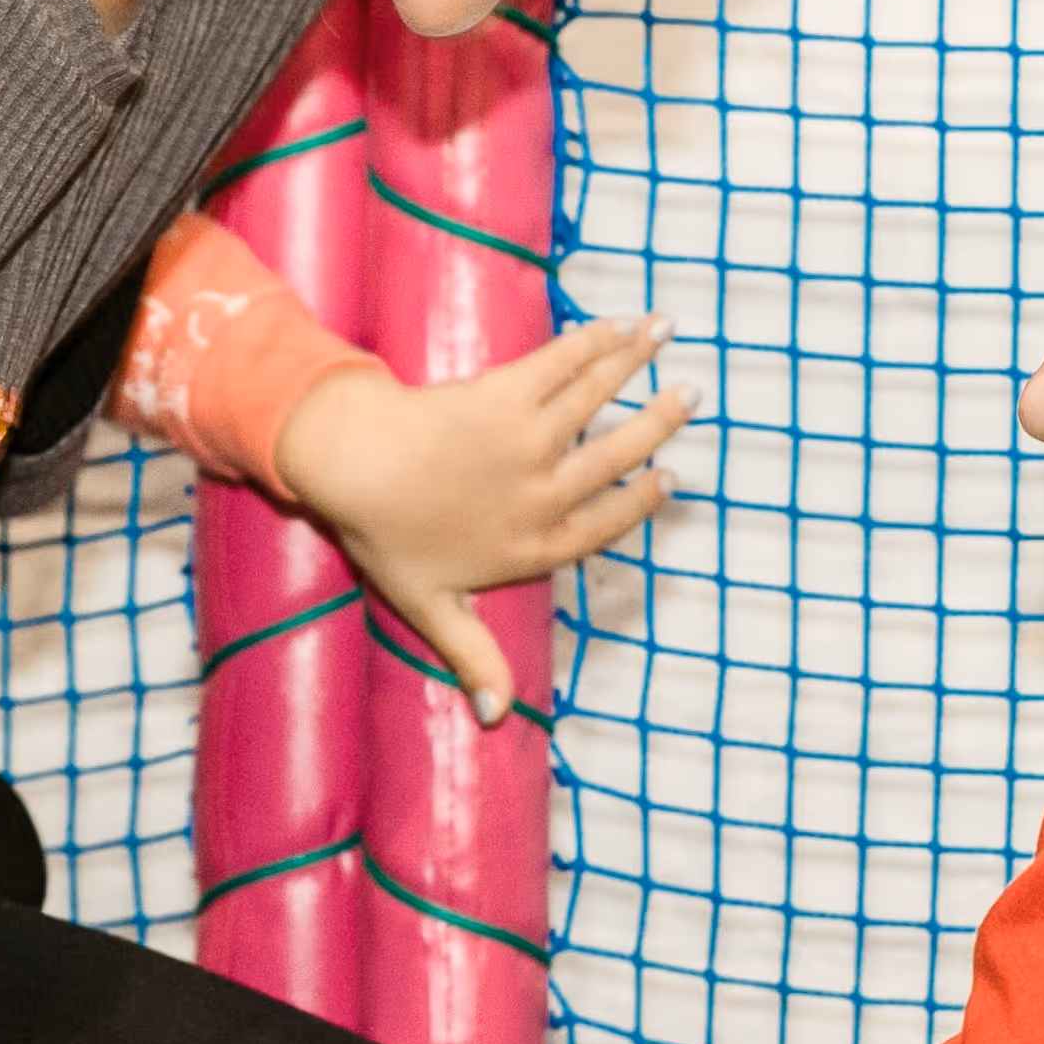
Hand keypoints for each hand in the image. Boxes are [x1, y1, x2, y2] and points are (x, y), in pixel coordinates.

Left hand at [273, 316, 695, 725]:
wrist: (352, 465)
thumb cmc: (385, 535)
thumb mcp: (431, 607)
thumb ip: (474, 656)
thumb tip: (499, 719)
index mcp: (533, 543)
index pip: (602, 524)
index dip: (641, 502)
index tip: (670, 479)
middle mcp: (544, 491)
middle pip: (615, 455)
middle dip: (658, 421)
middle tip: (691, 397)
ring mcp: (531, 440)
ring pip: (597, 400)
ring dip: (636, 364)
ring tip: (667, 336)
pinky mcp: (509, 393)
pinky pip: (564, 364)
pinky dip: (594, 342)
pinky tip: (618, 323)